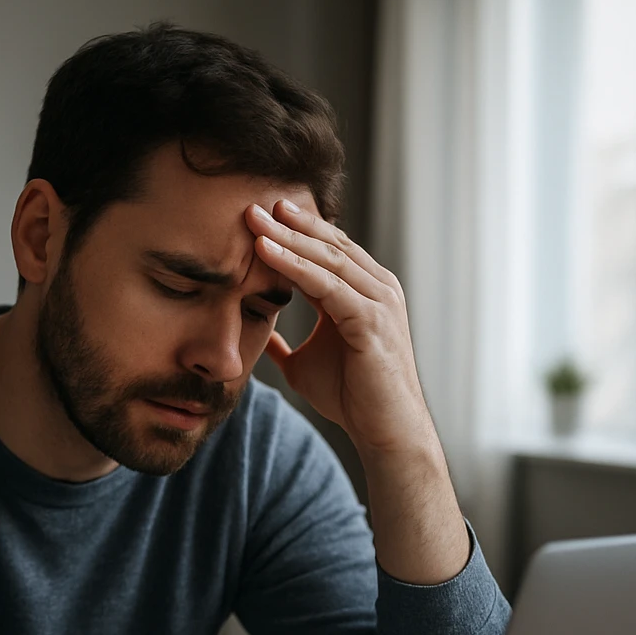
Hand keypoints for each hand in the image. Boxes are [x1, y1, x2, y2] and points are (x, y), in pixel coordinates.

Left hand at [244, 199, 430, 459]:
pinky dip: (292, 265)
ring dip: (286, 236)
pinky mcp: (372, 319)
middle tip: (251, 203)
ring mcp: (378, 300)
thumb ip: (284, 344)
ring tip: (253, 218)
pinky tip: (264, 251)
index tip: (257, 214)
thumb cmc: (351, 397)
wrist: (384, 431)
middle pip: (327, 243)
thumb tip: (256, 337)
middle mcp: (377, 287)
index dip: (294, 230)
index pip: (327, 249)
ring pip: (326, 257)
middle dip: (288, 222)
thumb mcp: (305, 363)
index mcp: (364, 291)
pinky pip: (326, 283)